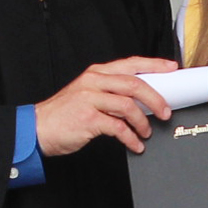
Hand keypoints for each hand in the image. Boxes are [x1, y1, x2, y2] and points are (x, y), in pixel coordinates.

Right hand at [35, 57, 175, 157]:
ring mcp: (90, 99)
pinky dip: (130, 138)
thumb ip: (110, 92)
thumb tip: (139, 100)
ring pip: (128, 105)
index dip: (154, 65)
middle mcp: (93, 82)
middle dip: (155, 99)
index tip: (170, 69)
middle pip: (134, 84)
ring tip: (146, 132)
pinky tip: (134, 144)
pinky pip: (118, 127)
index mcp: (96, 73)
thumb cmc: (64, 115)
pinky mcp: (88, 119)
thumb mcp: (86, 94)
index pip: (130, 64)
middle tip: (165, 111)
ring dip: (142, 122)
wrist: (37, 129)